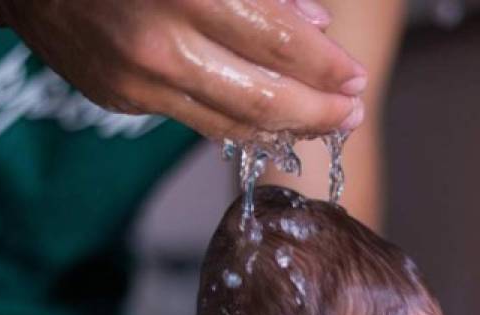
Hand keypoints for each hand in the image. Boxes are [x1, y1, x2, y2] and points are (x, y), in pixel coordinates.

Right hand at [0, 0, 366, 139]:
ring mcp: (137, 81)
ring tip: (323, 124)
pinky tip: (270, 123)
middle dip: (318, 112)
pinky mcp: (123, 100)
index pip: (278, 39)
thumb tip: (314, 21)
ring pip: (231, 122)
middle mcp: (159, 44)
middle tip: (352, 115)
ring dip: (287, 128)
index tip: (356, 78)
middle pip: (262, 97)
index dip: (325, 66)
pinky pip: (198, 122)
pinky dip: (242, 125)